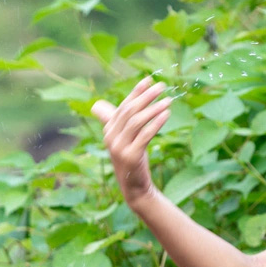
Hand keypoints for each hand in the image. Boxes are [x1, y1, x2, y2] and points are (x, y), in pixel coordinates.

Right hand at [90, 76, 171, 206]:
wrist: (134, 187)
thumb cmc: (132, 159)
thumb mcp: (122, 138)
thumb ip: (116, 121)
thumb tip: (97, 105)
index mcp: (108, 130)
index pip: (123, 106)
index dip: (136, 91)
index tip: (150, 79)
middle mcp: (110, 137)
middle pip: (129, 111)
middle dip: (146, 96)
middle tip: (162, 86)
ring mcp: (119, 147)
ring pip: (137, 121)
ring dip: (153, 108)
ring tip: (168, 100)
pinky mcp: (131, 156)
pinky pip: (145, 135)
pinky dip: (156, 123)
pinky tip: (166, 114)